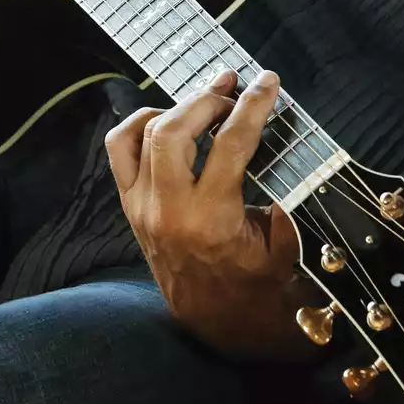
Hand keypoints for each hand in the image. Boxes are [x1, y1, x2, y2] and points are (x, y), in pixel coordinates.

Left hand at [105, 69, 315, 359]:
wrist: (216, 321)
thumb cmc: (258, 281)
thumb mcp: (284, 243)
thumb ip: (284, 193)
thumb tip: (278, 138)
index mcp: (212, 220)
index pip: (230, 145)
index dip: (252, 106)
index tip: (267, 82)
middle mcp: (169, 211)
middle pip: (173, 131)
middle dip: (206, 99)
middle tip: (235, 89)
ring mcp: (141, 208)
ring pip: (141, 134)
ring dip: (176, 107)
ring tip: (208, 99)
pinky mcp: (130, 206)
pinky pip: (120, 150)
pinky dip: (140, 124)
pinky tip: (169, 118)